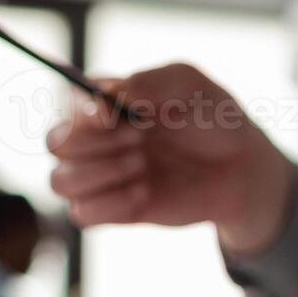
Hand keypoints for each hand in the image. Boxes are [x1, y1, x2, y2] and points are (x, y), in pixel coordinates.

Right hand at [46, 63, 294, 254]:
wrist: (243, 168)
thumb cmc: (215, 120)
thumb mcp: (191, 84)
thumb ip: (151, 81)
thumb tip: (111, 95)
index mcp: (108, 103)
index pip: (69, 103)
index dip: (84, 111)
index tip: (115, 116)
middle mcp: (98, 139)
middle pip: (55, 143)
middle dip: (92, 143)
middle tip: (139, 141)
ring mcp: (106, 176)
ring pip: (60, 182)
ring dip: (98, 174)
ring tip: (142, 165)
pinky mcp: (118, 209)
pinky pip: (82, 214)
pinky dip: (108, 205)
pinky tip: (144, 192)